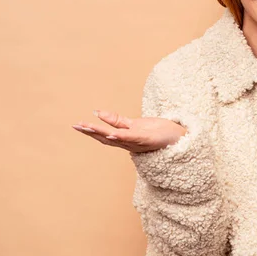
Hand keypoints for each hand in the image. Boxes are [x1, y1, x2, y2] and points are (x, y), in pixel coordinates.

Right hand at [72, 110, 186, 152]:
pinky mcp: (149, 140)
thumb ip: (118, 120)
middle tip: (76, 126)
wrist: (180, 139)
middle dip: (91, 132)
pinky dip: (122, 137)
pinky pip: (133, 139)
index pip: (105, 134)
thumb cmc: (159, 132)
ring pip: (117, 138)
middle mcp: (130, 143)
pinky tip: (112, 134)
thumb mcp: (136, 123)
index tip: (76, 125)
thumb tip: (98, 112)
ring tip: (88, 127)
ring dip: (102, 133)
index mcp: (126, 138)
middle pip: (107, 138)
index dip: (91, 130)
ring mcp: (139, 142)